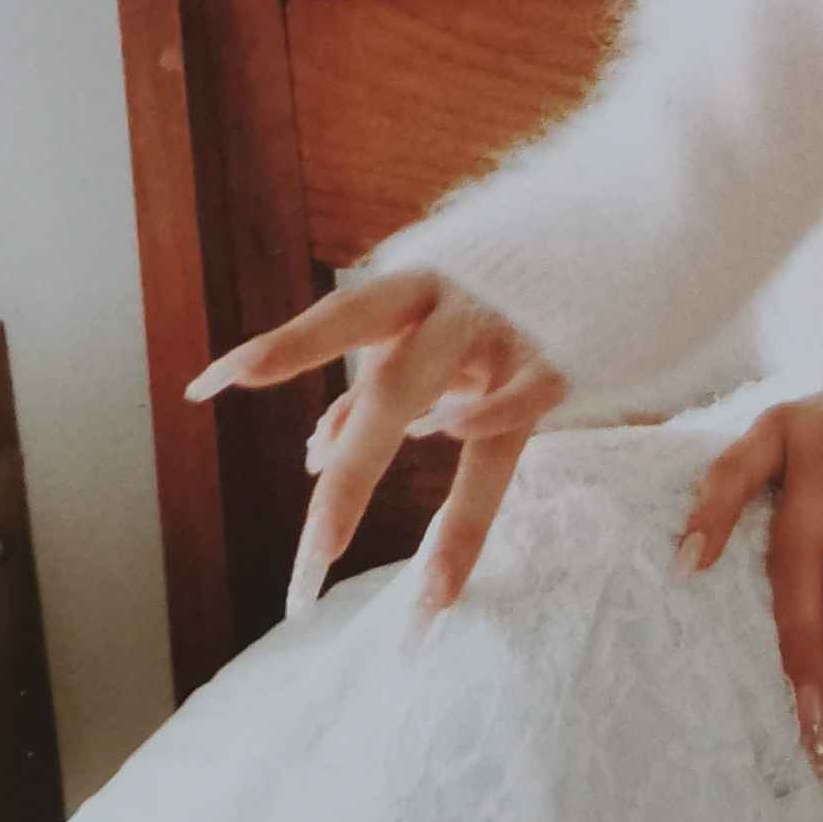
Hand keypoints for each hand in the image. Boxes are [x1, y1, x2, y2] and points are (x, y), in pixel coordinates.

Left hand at [187, 270, 569, 624]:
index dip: (277, 349)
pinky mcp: (570, 357)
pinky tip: (472, 483)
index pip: (338, 320)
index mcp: (416, 289)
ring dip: (453, 519)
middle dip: (353, 480)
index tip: (203, 386)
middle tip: (314, 561)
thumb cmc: (506, 286)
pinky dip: (492, 427)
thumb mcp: (432, 321)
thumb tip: (315, 457)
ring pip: (470, 419)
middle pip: (393, 388)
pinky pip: (528, 403)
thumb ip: (376, 380)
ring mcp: (515, 333)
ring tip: (428, 596)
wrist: (620, 225)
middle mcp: (459, 306)